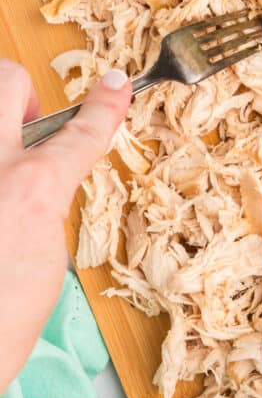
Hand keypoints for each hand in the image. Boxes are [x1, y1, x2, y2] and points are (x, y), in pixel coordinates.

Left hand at [0, 60, 130, 393]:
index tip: (114, 85)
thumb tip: (42, 174)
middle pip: (7, 78)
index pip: (80, 131)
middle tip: (27, 127)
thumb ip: (47, 199)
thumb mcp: (51, 256)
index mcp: (31, 188)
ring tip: (2, 162)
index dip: (105, 105)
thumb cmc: (4, 319)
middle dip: (22, 92)